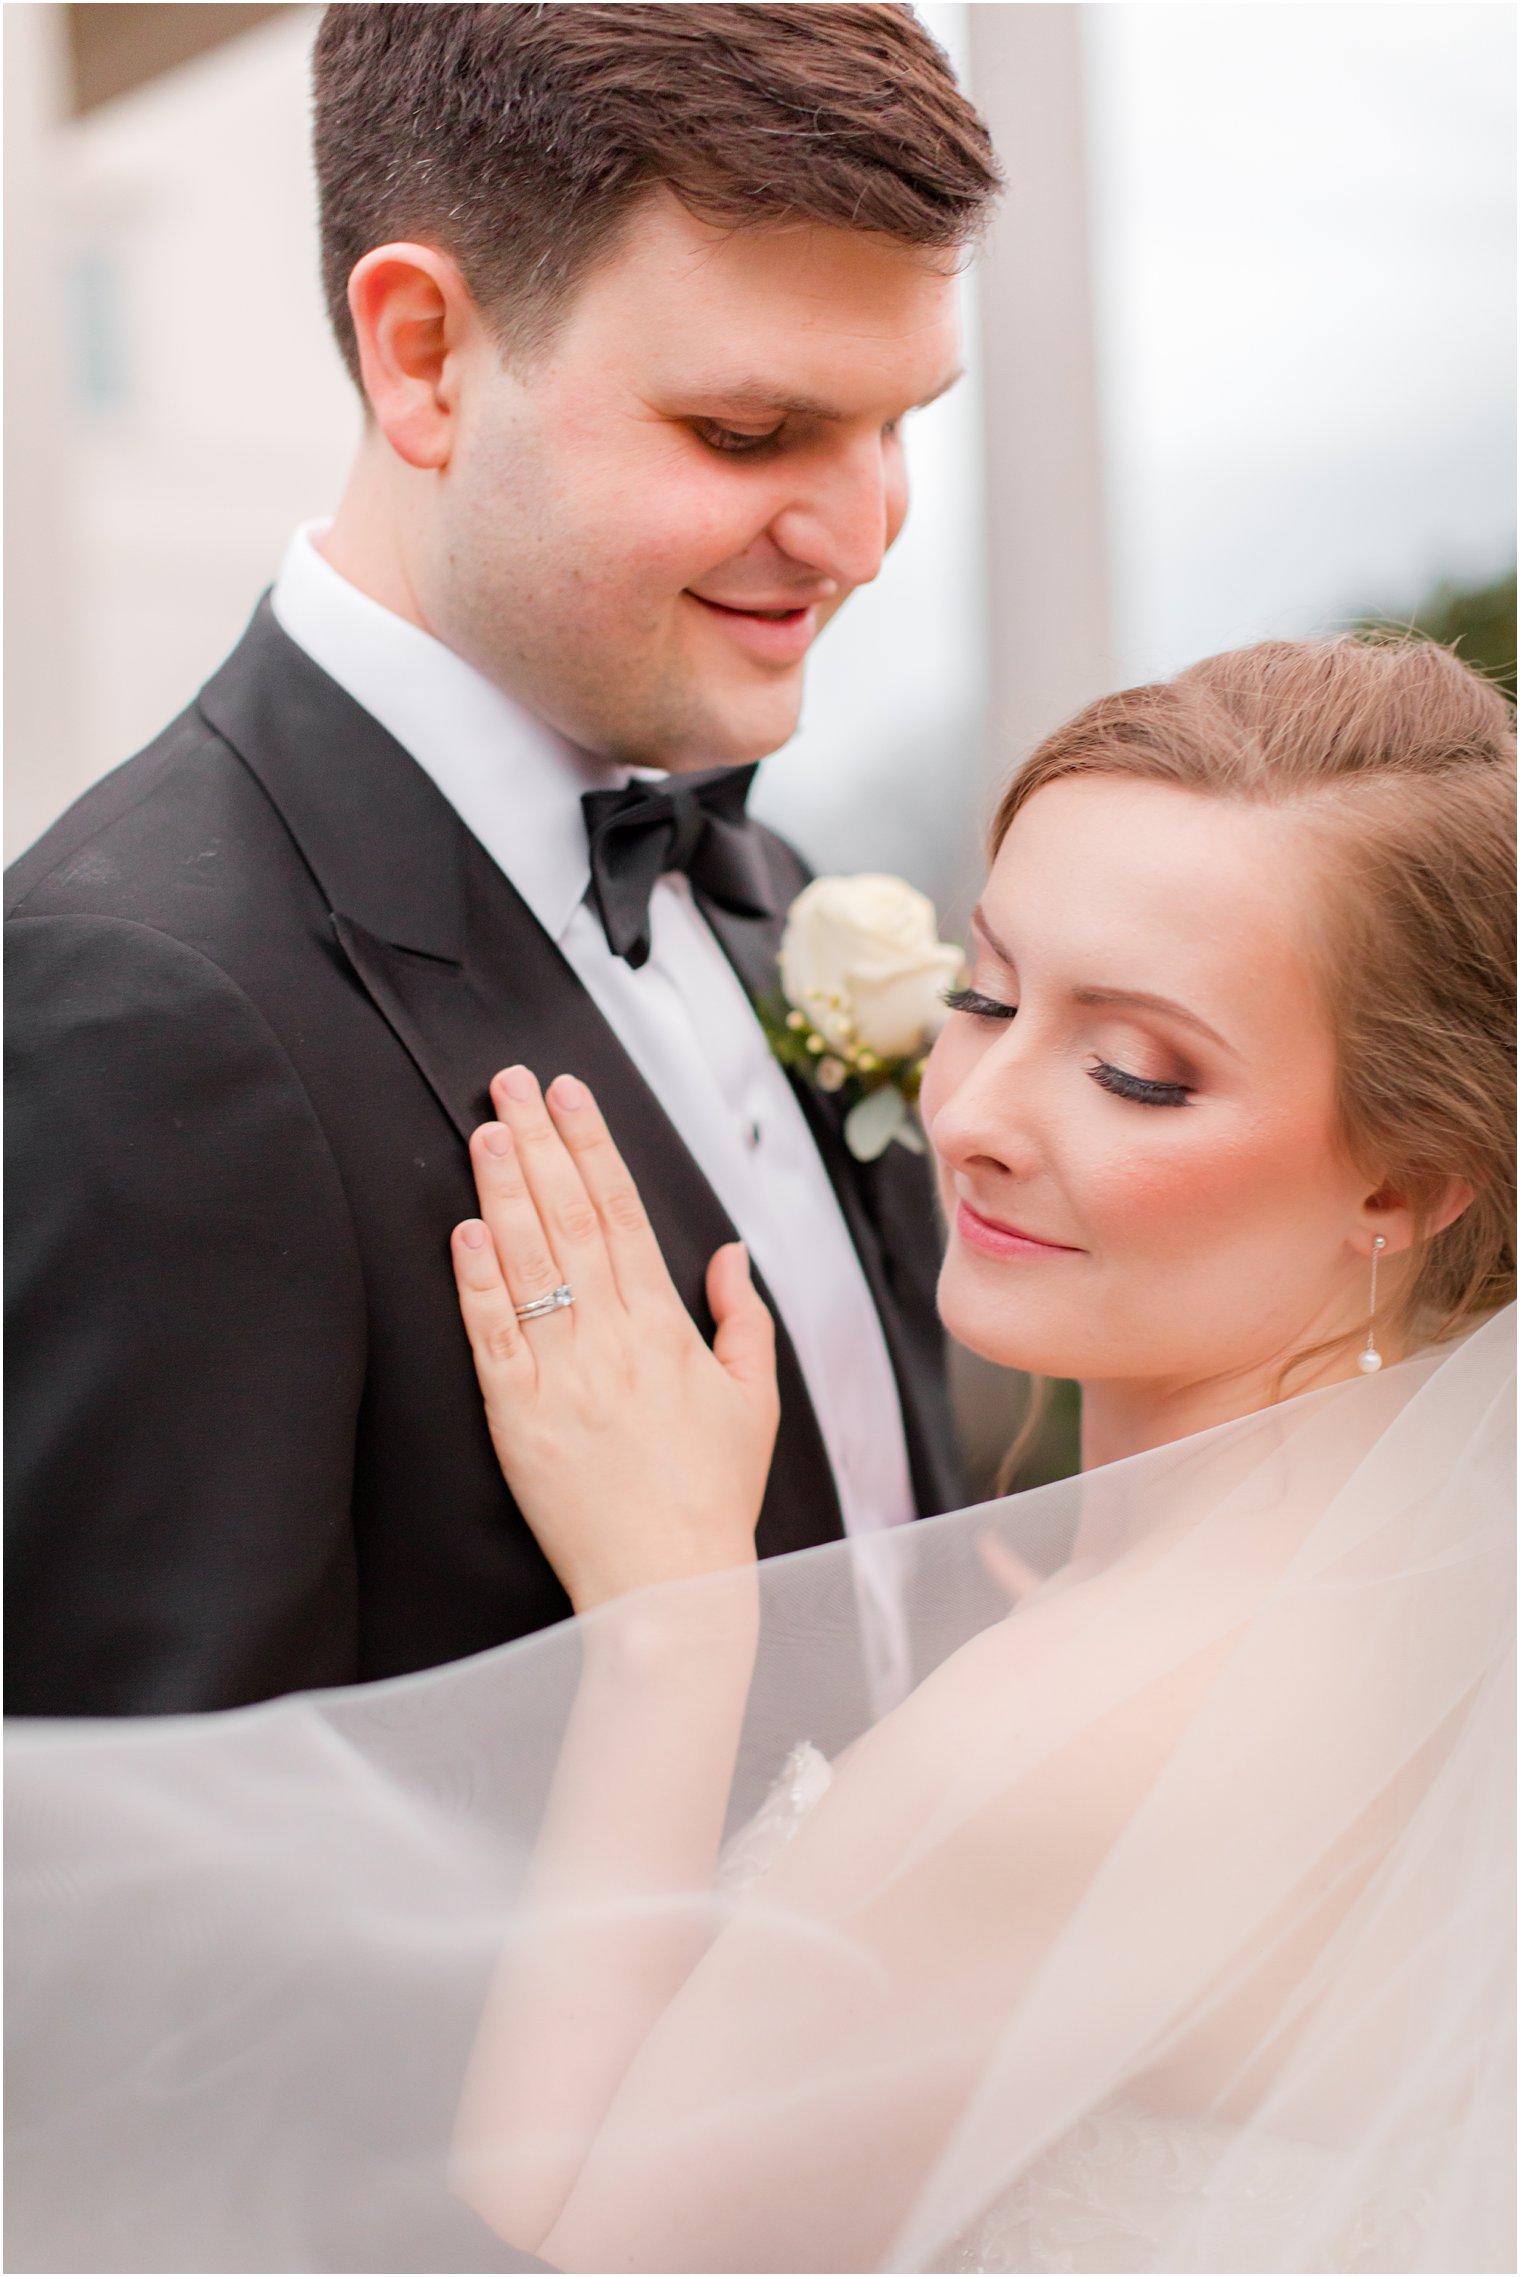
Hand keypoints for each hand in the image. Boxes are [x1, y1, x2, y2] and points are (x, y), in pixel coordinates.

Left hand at [451, 1068, 778, 1612]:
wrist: (668, 1584)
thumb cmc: (710, 1496)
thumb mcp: (752, 1401)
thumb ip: (742, 1319)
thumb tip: (729, 1253)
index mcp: (666, 1329)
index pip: (623, 1212)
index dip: (592, 1145)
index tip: (569, 1094)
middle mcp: (612, 1340)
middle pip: (569, 1218)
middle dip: (536, 1142)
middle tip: (508, 1082)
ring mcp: (561, 1376)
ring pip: (529, 1263)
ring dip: (502, 1190)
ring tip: (483, 1130)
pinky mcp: (517, 1418)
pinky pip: (493, 1336)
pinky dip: (476, 1281)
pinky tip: (463, 1231)